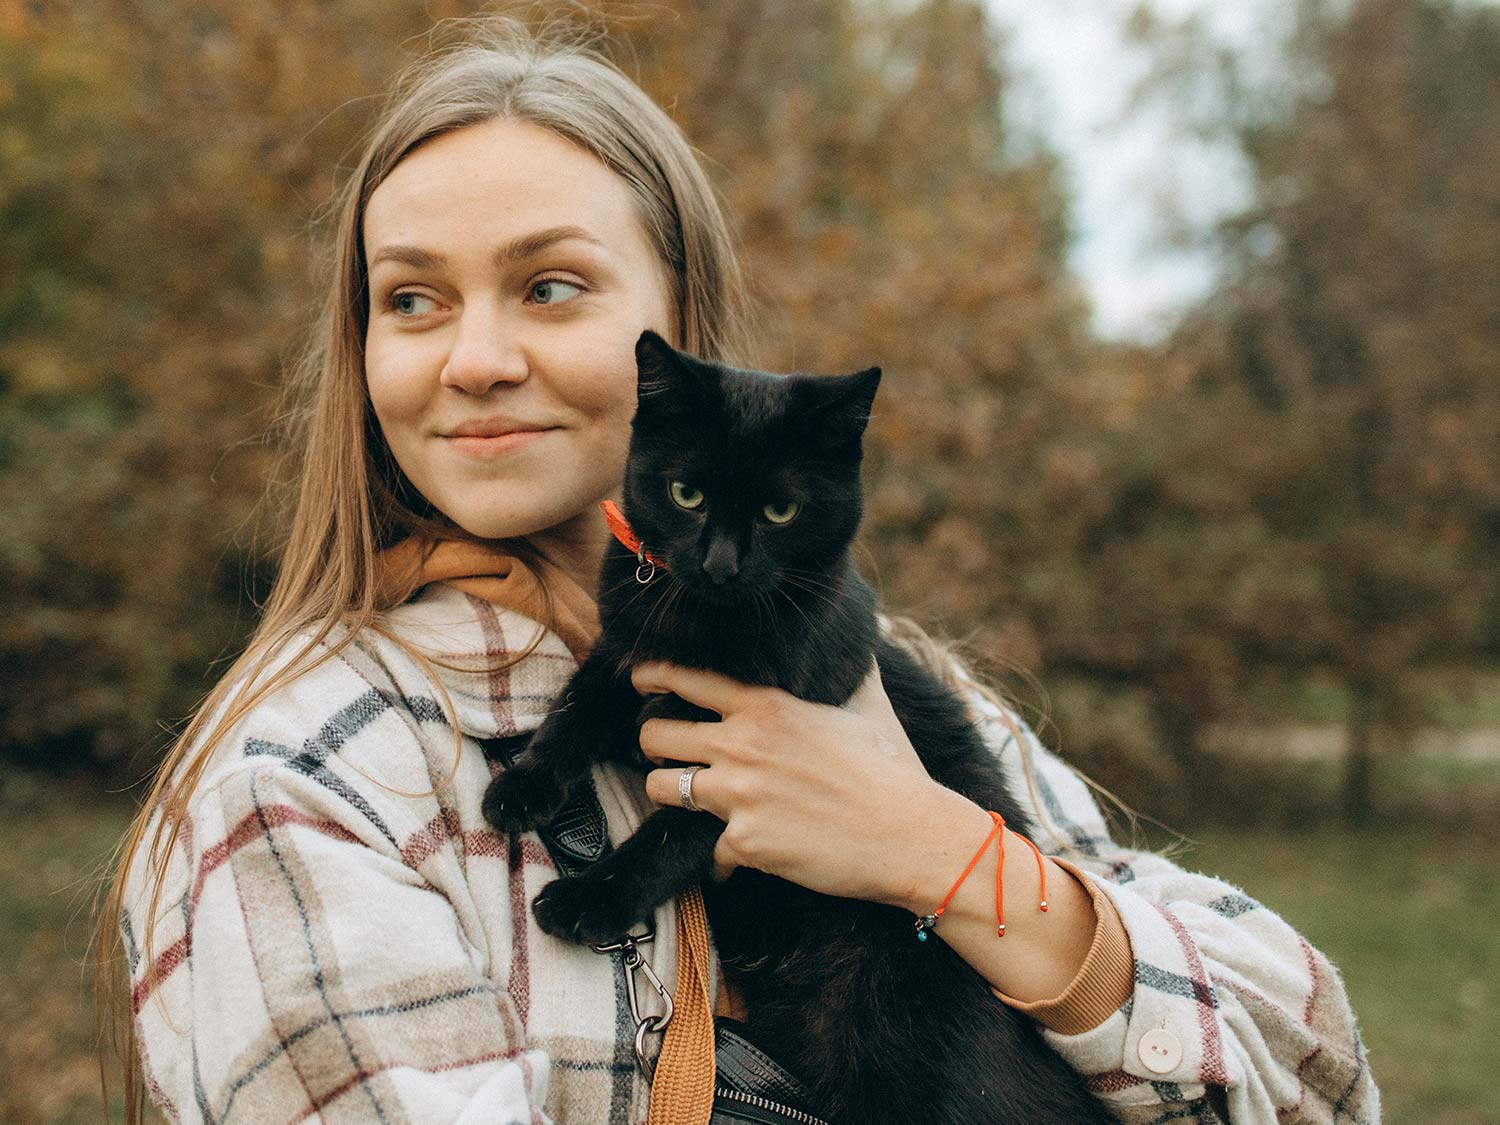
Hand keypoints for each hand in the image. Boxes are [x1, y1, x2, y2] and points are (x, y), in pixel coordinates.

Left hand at [634, 661, 967, 906]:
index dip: (651, 677)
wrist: (910, 834)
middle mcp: (743, 744)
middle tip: (668, 755)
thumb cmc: (892, 770)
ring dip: (672, 795)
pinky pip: (710, 850)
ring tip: (695, 802)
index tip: (640, 682)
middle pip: (654, 735)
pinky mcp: (745, 842)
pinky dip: (726, 857)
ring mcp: (739, 795)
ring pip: (661, 788)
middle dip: (653, 746)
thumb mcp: (868, 706)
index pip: (685, 678)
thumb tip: (859, 643)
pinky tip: (746, 856)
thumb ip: (849, 673)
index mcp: (767, 705)